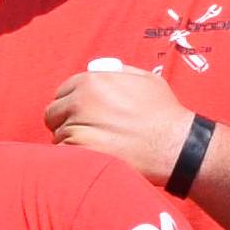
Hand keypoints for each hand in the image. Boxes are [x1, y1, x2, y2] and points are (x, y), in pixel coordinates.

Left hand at [37, 61, 196, 182]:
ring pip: (58, 135)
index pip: (62, 92)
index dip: (70, 104)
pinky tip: (92, 158)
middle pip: (53, 113)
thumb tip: (99, 71)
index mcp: (92, 81)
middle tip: (83, 131)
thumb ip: (118, 73)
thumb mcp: (145, 80)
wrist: (175, 145)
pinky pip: (64, 153)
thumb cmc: (164, 113)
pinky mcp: (80, 150)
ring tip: (96, 146)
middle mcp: (80, 101)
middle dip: (64, 122)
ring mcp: (78, 126)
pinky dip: (74, 157)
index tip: (79, 114)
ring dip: (71, 141)